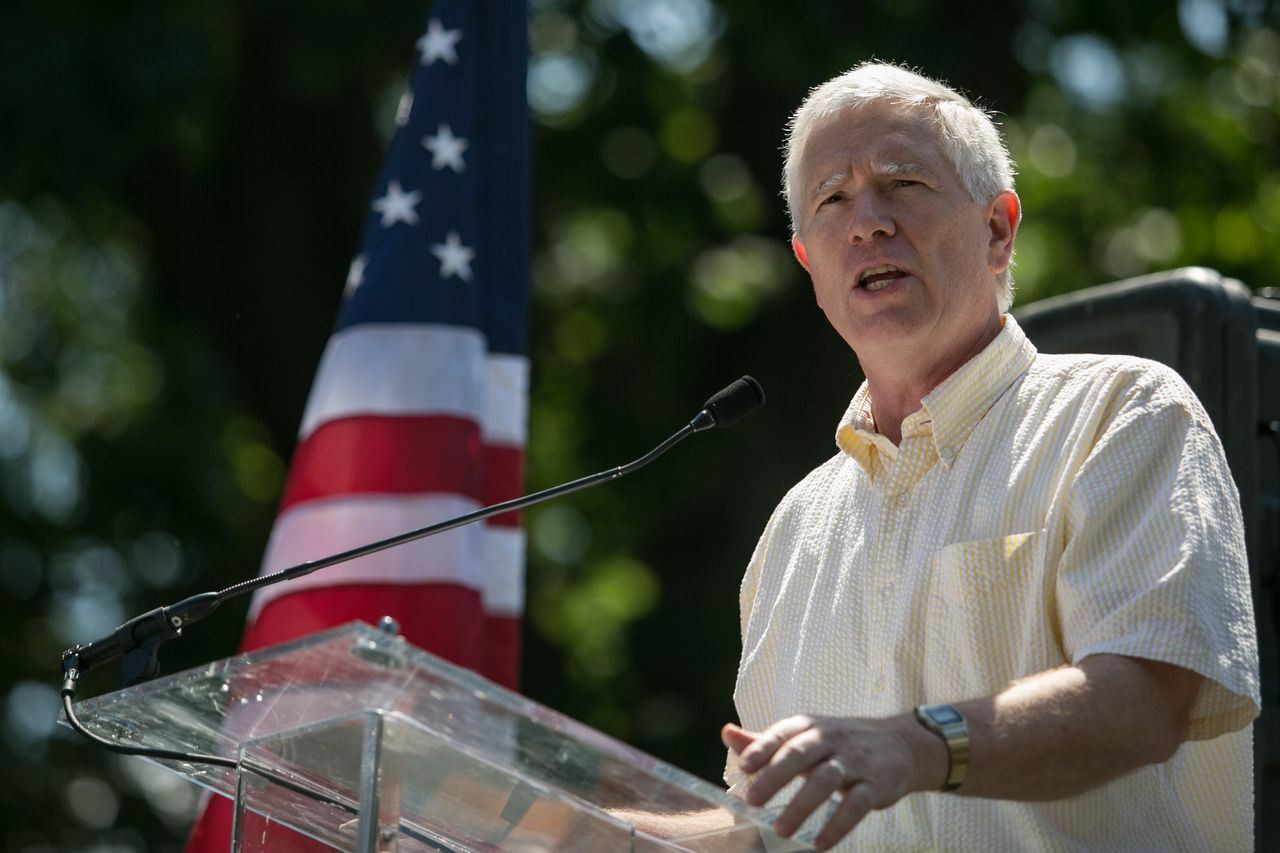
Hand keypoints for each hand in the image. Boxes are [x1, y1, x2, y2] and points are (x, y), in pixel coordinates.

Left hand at [722, 714, 937, 849]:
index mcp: (809, 726)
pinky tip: (820, 844)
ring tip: (781, 831)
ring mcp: (855, 761)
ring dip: (802, 805)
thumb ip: (766, 741)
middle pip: (800, 754)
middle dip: (775, 776)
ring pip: (826, 780)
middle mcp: (831, 739)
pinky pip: (856, 805)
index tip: (743, 766)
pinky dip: (837, 825)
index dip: (762, 747)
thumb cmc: (840, 743)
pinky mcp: (875, 784)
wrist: (901, 744)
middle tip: (752, 801)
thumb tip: (726, 734)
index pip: (782, 733)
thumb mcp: (805, 736)